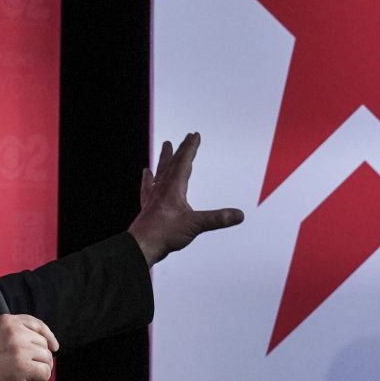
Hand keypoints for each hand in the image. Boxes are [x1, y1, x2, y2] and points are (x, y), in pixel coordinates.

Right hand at [0, 314, 58, 380]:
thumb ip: (3, 327)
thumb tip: (20, 332)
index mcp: (7, 321)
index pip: (36, 324)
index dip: (48, 335)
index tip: (53, 345)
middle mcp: (17, 332)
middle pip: (42, 342)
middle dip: (42, 356)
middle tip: (36, 367)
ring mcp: (21, 349)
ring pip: (46, 357)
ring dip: (43, 367)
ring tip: (34, 375)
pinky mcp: (23, 366)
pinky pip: (44, 371)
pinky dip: (42, 378)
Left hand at [128, 132, 243, 266]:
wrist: (141, 245)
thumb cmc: (164, 233)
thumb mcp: (195, 225)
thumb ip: (217, 219)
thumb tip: (238, 215)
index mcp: (174, 188)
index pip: (184, 162)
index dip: (190, 148)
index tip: (195, 135)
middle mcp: (163, 188)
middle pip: (173, 163)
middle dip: (181, 149)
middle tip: (186, 137)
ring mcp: (154, 196)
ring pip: (160, 171)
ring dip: (165, 158)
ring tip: (166, 146)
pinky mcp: (148, 206)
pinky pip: (148, 187)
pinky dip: (148, 178)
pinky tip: (146, 173)